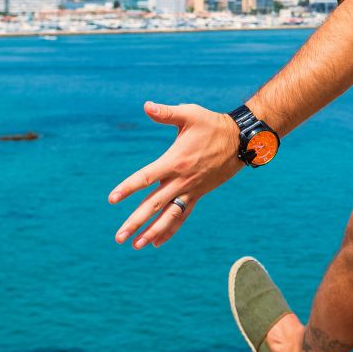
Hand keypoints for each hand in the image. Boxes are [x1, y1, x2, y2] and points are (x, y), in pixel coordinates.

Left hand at [108, 101, 241, 248]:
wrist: (240, 141)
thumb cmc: (212, 124)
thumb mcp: (190, 114)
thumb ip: (166, 113)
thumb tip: (146, 105)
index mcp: (174, 162)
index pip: (146, 178)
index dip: (127, 188)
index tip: (111, 200)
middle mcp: (181, 181)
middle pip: (154, 205)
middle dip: (135, 222)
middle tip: (118, 237)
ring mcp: (190, 190)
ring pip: (169, 216)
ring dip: (152, 232)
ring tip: (135, 246)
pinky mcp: (197, 195)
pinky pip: (182, 216)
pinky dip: (169, 230)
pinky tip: (157, 242)